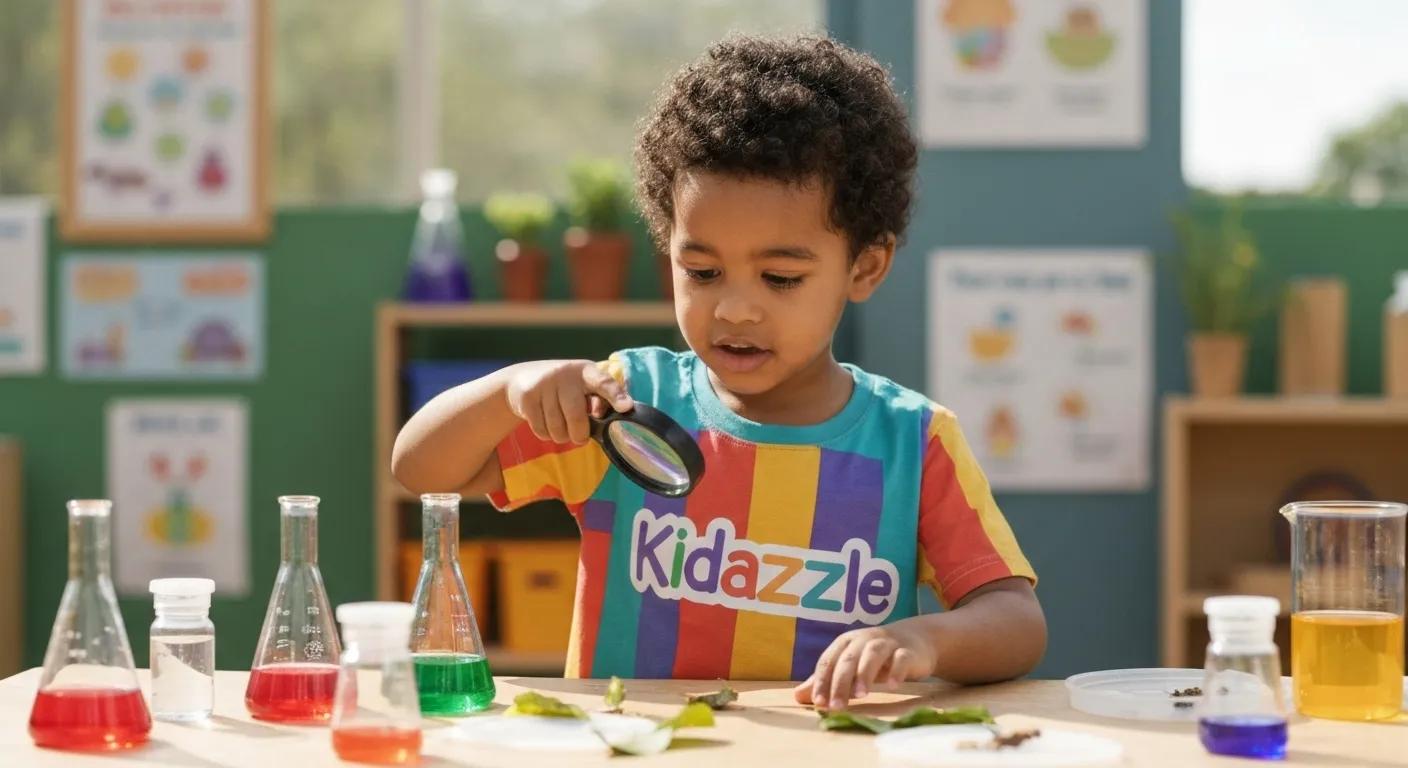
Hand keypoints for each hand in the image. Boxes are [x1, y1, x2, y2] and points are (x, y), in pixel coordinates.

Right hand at [504, 360, 632, 443]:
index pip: (603, 382)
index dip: (615, 395)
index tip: (626, 407)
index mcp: (586, 371)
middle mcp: (565, 375)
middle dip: (580, 435)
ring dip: (562, 437)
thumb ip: (598, 399)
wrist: (522, 378)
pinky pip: (542, 431)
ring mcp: (544, 385)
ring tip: (561, 427)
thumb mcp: (582, 387)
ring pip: (558, 429)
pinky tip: (545, 423)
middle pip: (576, 417)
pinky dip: (546, 435)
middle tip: (580, 437)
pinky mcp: (527, 398)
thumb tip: (609, 413)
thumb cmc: (563, 387)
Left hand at [792, 623, 936, 710]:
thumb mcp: (850, 666)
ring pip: (872, 655)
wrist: (915, 639)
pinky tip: (892, 685)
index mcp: (845, 642)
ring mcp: (887, 643)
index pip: (828, 661)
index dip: (821, 681)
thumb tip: (798, 696)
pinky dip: (896, 670)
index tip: (818, 703)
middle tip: (836, 707)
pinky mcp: (908, 651)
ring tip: (861, 695)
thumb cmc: (876, 656)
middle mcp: (864, 639)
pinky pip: (901, 658)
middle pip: (848, 659)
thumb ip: (827, 680)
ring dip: (865, 673)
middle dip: (840, 683)